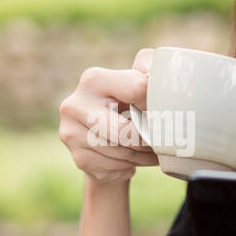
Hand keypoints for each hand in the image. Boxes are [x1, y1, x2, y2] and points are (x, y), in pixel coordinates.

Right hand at [58, 48, 159, 183]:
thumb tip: (155, 74)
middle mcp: (75, 104)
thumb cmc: (127, 103)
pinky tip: (132, 159)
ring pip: (121, 152)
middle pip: (125, 131)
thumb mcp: (138, 80)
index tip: (164, 111)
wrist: (105, 135)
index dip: (156, 103)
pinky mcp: (78, 158)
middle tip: (162, 140)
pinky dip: (129, 166)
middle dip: (147, 139)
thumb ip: (148, 67)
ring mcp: (71, 133)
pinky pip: (114, 168)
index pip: (137, 89)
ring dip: (142, 156)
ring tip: (151, 151)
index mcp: (93, 79)